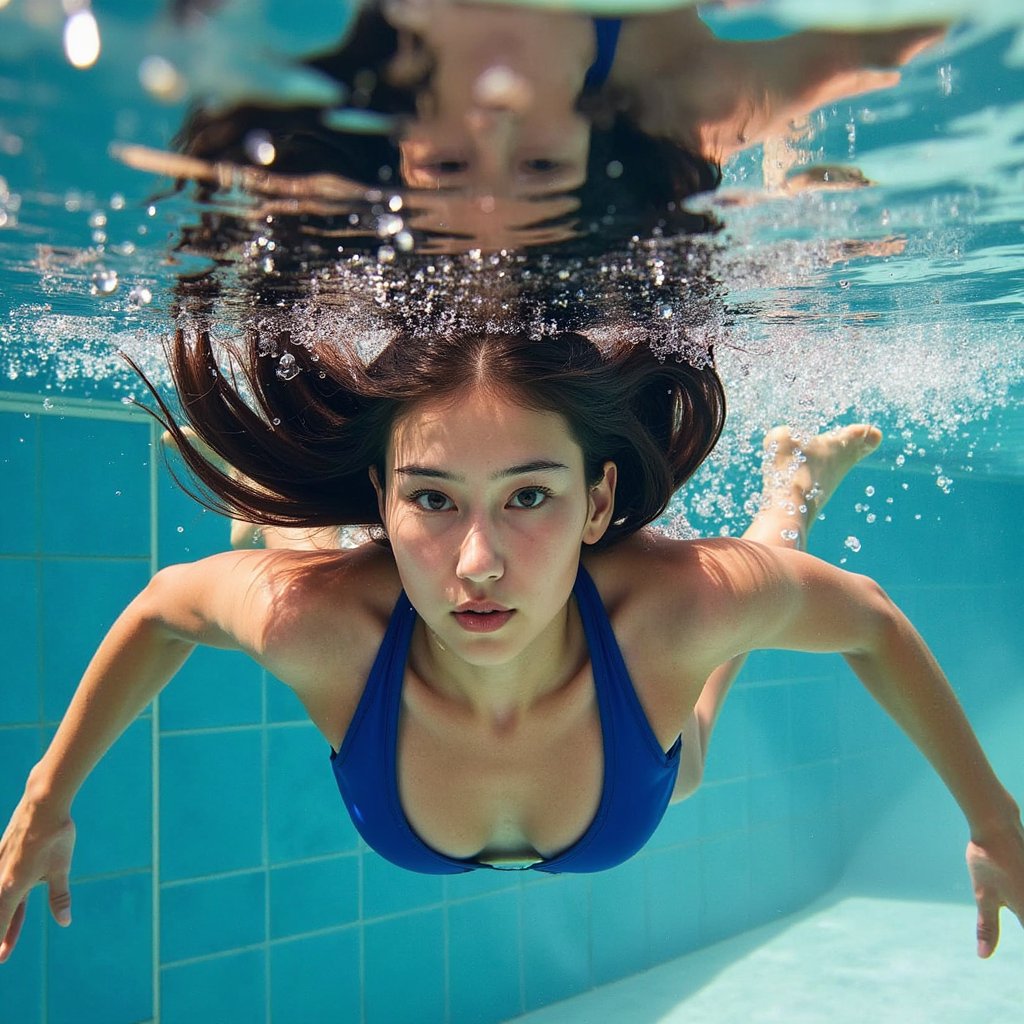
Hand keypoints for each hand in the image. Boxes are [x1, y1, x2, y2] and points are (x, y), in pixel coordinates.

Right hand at [0, 794, 75, 963]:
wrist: (43, 803)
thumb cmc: (55, 836)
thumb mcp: (60, 869)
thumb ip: (59, 896)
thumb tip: (65, 921)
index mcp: (13, 886)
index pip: (4, 921)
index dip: (3, 939)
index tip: (1, 957)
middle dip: (0, 932)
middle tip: (2, 953)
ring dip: (0, 912)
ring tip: (4, 927)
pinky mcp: (0, 850)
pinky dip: (0, 891)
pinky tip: (4, 891)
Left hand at [966, 819, 1023, 957]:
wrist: (996, 824)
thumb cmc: (987, 860)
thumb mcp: (984, 895)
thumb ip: (987, 927)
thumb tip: (983, 956)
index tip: (1021, 984)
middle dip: (1018, 917)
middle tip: (1009, 911)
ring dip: (1019, 912)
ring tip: (1012, 909)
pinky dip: (1021, 904)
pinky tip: (1016, 901)